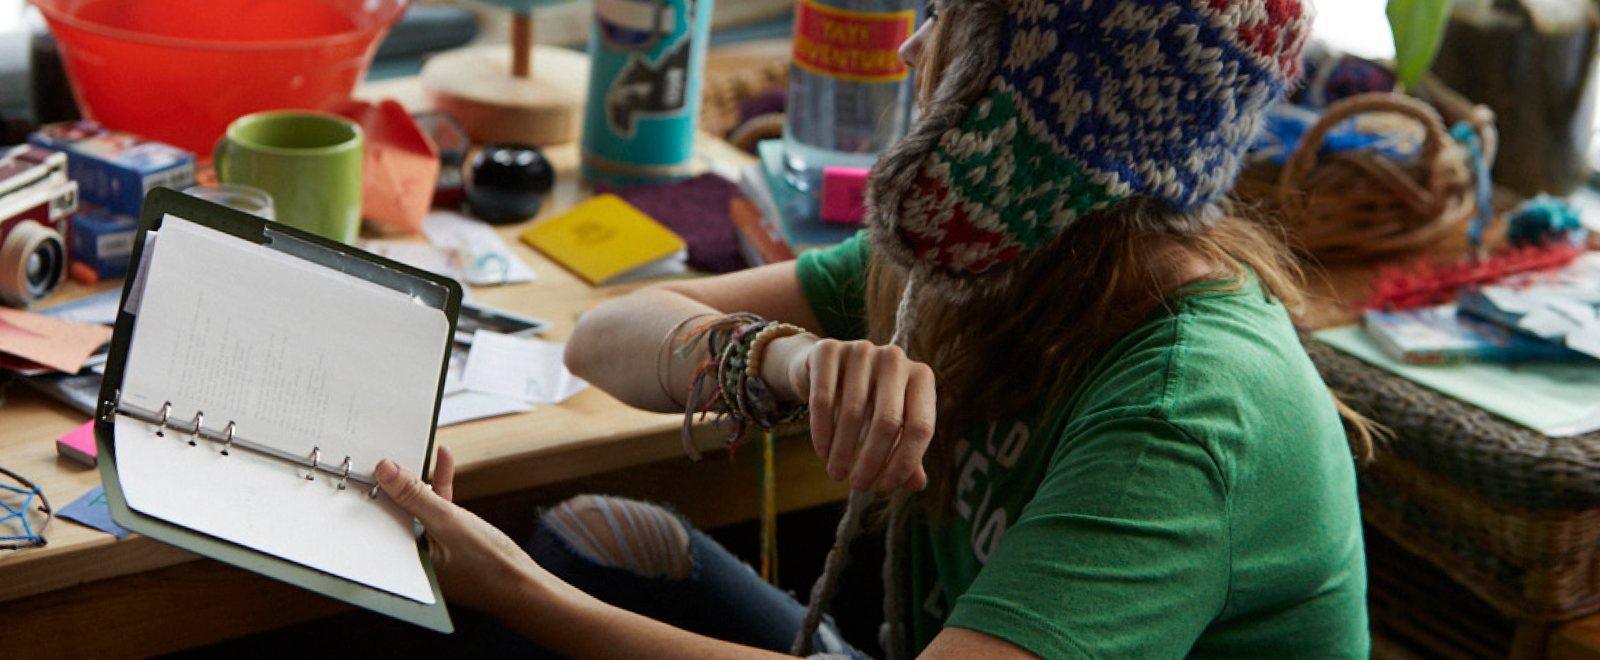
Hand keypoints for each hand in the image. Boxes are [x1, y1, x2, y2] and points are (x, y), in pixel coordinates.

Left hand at [375, 447, 561, 612]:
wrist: (522, 585)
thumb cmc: (487, 564)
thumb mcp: (447, 521)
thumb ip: (414, 495)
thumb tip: (386, 470)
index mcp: (400, 561)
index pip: (377, 519)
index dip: (374, 488)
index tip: (373, 462)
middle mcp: (410, 555)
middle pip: (396, 510)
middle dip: (397, 480)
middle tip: (394, 450)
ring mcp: (429, 547)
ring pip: (417, 506)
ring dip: (422, 479)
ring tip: (421, 450)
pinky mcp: (447, 539)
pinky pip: (437, 507)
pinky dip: (440, 485)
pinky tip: (444, 459)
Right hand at [762, 335, 935, 492]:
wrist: (826, 372)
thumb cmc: (869, 406)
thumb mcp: (892, 429)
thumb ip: (906, 454)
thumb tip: (917, 485)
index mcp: (921, 377)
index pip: (921, 427)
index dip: (905, 463)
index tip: (884, 487)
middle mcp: (895, 358)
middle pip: (888, 421)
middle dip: (871, 461)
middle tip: (858, 486)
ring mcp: (862, 350)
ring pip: (853, 412)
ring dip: (843, 451)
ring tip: (836, 473)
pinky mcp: (828, 350)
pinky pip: (823, 399)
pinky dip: (822, 431)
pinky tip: (822, 452)